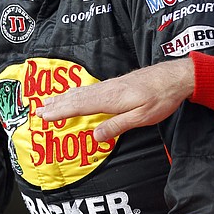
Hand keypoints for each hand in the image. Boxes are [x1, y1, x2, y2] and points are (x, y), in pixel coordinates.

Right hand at [35, 58, 194, 141]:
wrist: (176, 77)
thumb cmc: (161, 98)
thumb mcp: (141, 118)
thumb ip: (117, 126)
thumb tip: (94, 136)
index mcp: (111, 99)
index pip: (79, 106)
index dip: (60, 112)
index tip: (43, 116)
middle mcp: (107, 89)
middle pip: (76, 97)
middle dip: (56, 104)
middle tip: (37, 110)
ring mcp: (112, 85)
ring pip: (82, 91)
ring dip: (63, 97)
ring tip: (49, 101)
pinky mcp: (118, 83)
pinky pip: (90, 88)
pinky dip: (77, 92)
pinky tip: (75, 93)